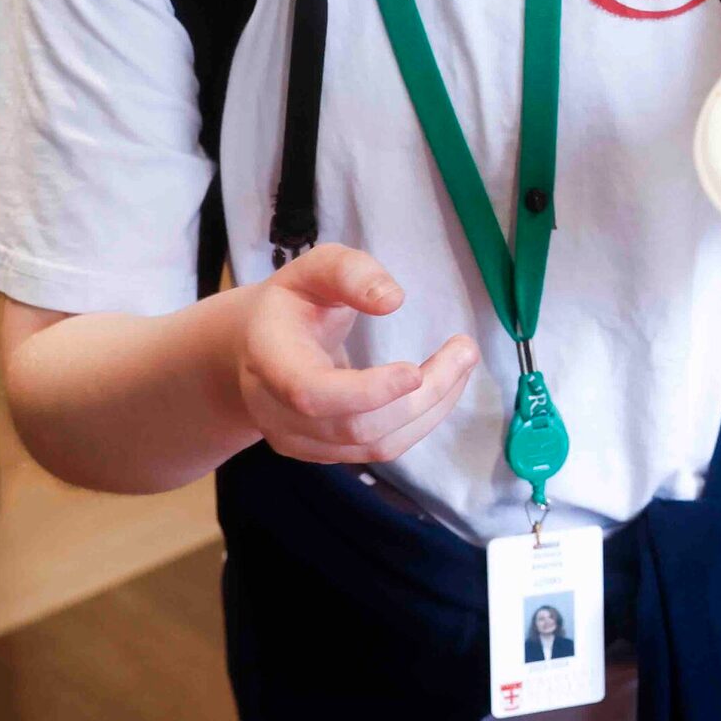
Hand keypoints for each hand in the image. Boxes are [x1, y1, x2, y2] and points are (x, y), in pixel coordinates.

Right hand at [233, 245, 476, 464]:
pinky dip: (420, 421)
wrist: (255, 346)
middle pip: (357, 425)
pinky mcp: (321, 452)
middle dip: (423, 394)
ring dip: (431, 409)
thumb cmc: (293, 301)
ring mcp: (297, 439)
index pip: (312, 392)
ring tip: (463, 362)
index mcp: (270, 358)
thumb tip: (393, 300)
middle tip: (465, 349)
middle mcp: (276, 410)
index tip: (415, 371)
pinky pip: (378, 449)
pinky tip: (441, 387)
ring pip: (375, 445)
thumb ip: (351, 272)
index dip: (366, 391)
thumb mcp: (315, 268)